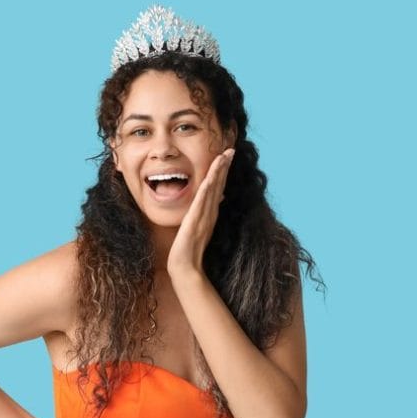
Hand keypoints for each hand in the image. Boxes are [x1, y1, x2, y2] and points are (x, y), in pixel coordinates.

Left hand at [167, 148, 234, 277]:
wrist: (186, 267)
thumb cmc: (189, 251)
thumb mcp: (198, 229)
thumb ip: (205, 215)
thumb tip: (214, 202)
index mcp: (210, 213)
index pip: (218, 187)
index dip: (222, 172)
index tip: (227, 156)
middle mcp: (210, 212)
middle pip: (219, 185)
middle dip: (224, 167)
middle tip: (230, 150)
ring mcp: (204, 216)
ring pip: (213, 189)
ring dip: (219, 172)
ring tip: (224, 156)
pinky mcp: (196, 220)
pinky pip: (202, 201)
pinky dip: (208, 188)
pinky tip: (210, 177)